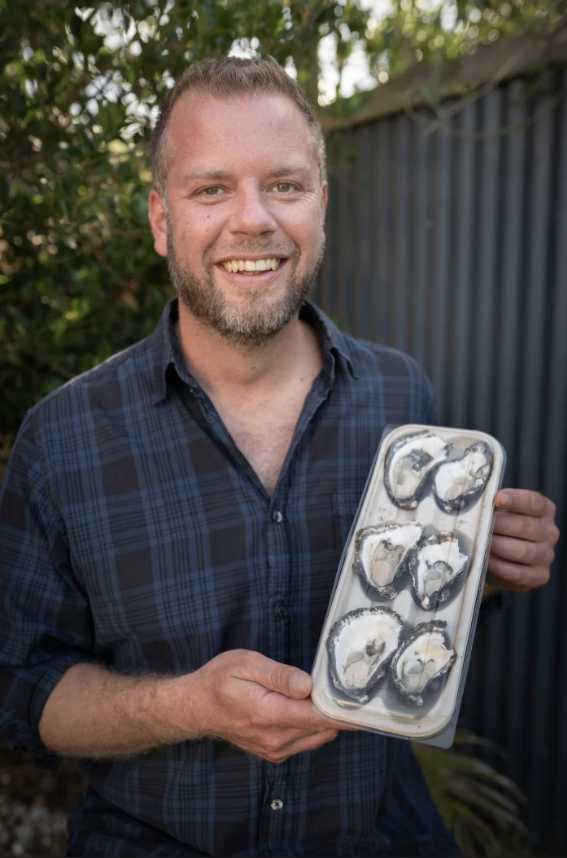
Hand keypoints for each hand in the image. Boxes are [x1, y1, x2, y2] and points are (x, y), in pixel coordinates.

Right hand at [182, 650, 354, 762]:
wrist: (195, 707)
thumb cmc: (219, 680)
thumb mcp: (246, 664)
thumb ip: (279, 675)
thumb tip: (309, 685)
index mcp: (270, 715)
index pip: (320, 717)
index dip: (345, 709)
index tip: (366, 699)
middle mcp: (275, 739)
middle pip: (325, 729)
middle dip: (339, 710)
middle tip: (348, 685)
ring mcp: (275, 750)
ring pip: (319, 737)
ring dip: (327, 719)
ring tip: (328, 693)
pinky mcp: (274, 753)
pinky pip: (306, 741)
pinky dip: (314, 726)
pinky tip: (309, 706)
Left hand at [488, 489, 558, 590]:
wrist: (504, 558)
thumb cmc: (500, 529)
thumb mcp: (501, 512)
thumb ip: (493, 506)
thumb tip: (476, 503)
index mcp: (543, 510)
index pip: (533, 502)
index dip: (515, 500)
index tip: (498, 499)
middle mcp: (549, 532)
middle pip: (525, 527)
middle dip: (498, 525)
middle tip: (480, 526)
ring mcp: (546, 555)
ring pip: (522, 551)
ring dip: (498, 547)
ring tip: (480, 543)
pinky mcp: (539, 576)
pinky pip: (518, 573)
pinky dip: (499, 567)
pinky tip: (486, 560)